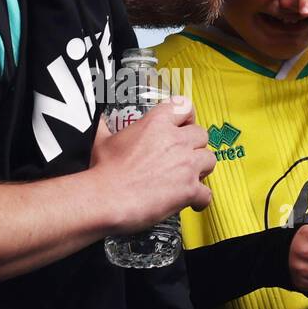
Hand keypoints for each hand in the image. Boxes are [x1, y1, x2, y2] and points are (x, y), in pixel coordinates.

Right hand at [90, 97, 214, 232]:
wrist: (105, 198)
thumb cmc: (103, 171)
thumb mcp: (101, 139)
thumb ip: (104, 126)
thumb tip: (97, 120)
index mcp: (156, 123)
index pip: (184, 107)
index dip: (186, 117)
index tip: (183, 126)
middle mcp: (175, 140)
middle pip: (202, 135)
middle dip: (195, 146)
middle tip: (184, 156)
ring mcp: (185, 164)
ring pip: (211, 159)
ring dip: (201, 169)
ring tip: (188, 177)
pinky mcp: (189, 189)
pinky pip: (207, 192)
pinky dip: (200, 199)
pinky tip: (190, 201)